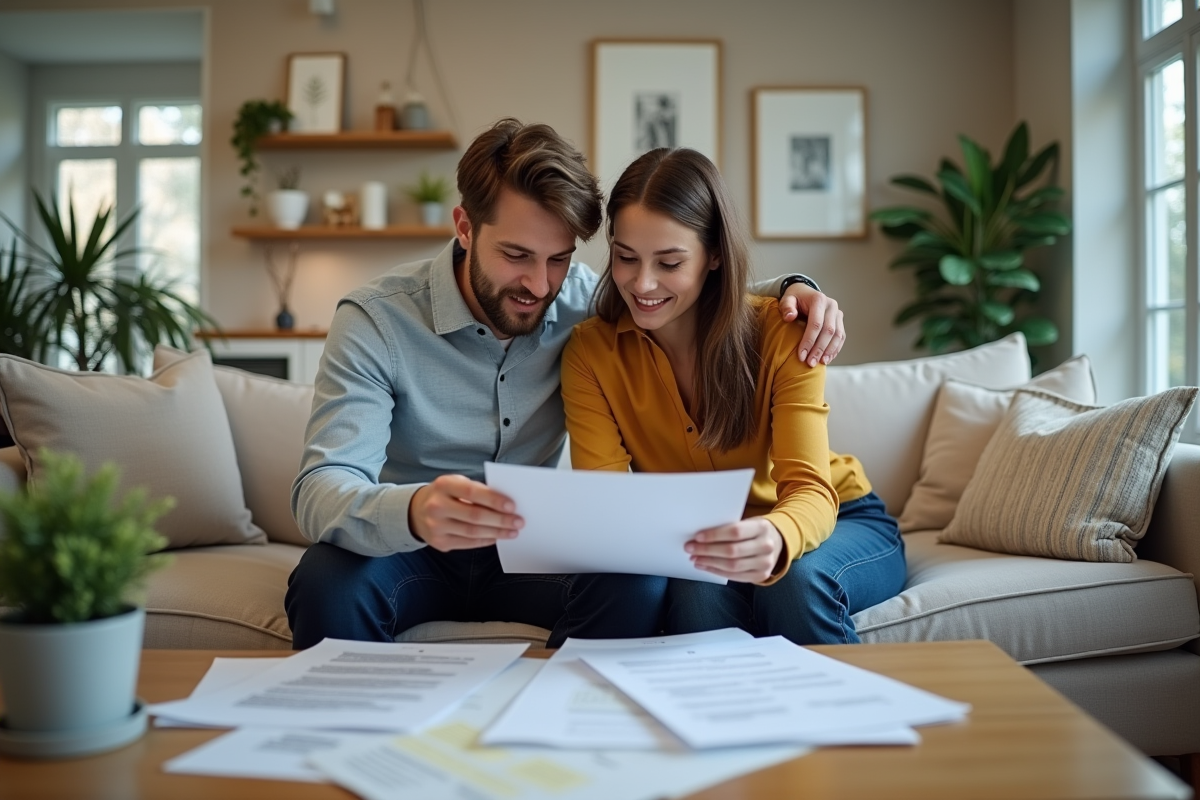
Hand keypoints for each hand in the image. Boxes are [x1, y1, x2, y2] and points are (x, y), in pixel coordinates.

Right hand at [408, 475, 522, 551]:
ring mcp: (436, 526)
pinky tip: (497, 537)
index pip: (471, 492)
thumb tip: (506, 503)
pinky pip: (468, 543)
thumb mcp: (456, 484)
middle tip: (518, 521)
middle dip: (500, 520)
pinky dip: (486, 540)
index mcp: (443, 485)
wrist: (417, 510)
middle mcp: (436, 506)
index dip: (493, 500)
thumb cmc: (446, 494)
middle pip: (474, 516)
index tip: (512, 505)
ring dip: (497, 532)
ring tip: (512, 531)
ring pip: (472, 532)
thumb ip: (477, 490)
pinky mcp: (439, 542)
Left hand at [685, 517, 783, 583]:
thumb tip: (700, 535)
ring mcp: (766, 563)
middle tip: (690, 548)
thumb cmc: (754, 530)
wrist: (777, 541)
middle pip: (732, 551)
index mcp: (762, 527)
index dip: (714, 535)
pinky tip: (706, 566)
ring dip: (709, 563)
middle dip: (707, 550)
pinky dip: (717, 571)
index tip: (697, 537)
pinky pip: (735, 576)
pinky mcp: (761, 576)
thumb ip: (730, 527)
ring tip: (695, 558)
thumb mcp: (748, 522)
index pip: (735, 532)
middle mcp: (767, 546)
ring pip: (732, 566)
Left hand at [779, 283, 845, 366]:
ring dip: (829, 351)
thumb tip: (790, 317)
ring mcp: (837, 313)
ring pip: (837, 335)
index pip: (816, 323)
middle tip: (810, 363)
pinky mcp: (840, 321)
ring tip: (820, 363)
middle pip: (828, 331)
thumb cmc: (794, 298)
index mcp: (819, 300)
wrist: (804, 293)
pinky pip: (841, 337)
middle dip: (819, 349)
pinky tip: (828, 359)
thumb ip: (786, 307)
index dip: (809, 341)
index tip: (801, 355)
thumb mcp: (786, 299)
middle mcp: (831, 306)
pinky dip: (835, 349)